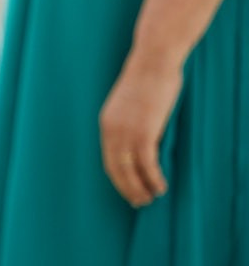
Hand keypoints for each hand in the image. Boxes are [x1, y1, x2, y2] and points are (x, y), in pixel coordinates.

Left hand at [100, 59, 179, 206]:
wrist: (152, 63)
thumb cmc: (146, 81)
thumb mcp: (130, 105)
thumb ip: (130, 123)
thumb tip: (140, 141)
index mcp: (106, 123)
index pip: (108, 159)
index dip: (118, 177)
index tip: (126, 190)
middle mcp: (111, 130)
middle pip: (116, 168)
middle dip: (127, 188)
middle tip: (138, 202)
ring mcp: (127, 131)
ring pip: (130, 170)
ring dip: (140, 188)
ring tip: (150, 199)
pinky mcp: (144, 132)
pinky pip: (147, 163)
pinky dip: (153, 178)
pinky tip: (160, 187)